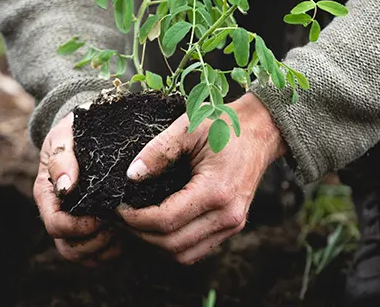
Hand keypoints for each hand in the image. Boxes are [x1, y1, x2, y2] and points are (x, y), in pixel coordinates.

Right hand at [33, 108, 121, 265]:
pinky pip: (98, 254)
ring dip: (103, 249)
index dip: (78, 227)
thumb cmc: (75, 132)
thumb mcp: (65, 135)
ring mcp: (75, 223)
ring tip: (122, 230)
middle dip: (93, 241)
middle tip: (116, 224)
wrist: (90, 129)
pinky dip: (112, 250)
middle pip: (68, 247)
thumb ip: (62, 157)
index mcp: (48, 195)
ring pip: (82, 255)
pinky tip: (127, 235)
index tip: (101, 215)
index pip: (56, 225)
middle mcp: (58, 213)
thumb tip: (65, 187)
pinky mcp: (93, 227)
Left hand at [118, 93, 286, 264]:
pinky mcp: (233, 225)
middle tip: (122, 216)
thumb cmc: (225, 125)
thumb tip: (131, 176)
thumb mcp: (188, 128)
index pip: (166, 220)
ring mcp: (233, 224)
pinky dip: (175, 244)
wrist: (261, 130)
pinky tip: (161, 224)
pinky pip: (197, 249)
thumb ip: (158, 151)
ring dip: (156, 244)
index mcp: (217, 191)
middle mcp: (228, 215)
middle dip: (140, 234)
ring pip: (185, 254)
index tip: (117, 207)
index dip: (135, 219)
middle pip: (172, 244)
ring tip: (138, 222)